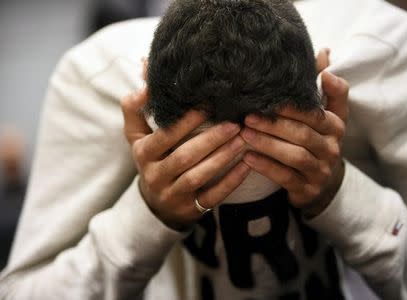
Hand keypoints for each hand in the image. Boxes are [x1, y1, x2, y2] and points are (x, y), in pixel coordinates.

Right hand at [121, 89, 249, 230]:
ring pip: (197, 176)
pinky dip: (230, 181)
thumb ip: (136, 108)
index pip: (164, 136)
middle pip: (184, 156)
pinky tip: (246, 165)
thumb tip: (147, 80)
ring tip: (242, 140)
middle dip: (211, 139)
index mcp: (143, 153)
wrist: (156, 203)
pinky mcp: (190, 209)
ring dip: (222, 157)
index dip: (185, 122)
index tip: (208, 106)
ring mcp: (172, 195)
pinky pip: (212, 197)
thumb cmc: (153, 160)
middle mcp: (154, 175)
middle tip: (234, 123)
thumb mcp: (137, 136)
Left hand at [240, 49, 348, 217]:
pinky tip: (247, 158)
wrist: (321, 182)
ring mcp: (321, 170)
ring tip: (244, 134)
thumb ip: (324, 86)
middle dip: (274, 125)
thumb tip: (324, 53)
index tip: (273, 98)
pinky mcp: (308, 189)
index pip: (317, 113)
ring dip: (268, 144)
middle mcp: (332, 148)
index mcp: (336, 126)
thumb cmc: (316, 140)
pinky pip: (286, 177)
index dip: (296, 106)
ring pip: (295, 156)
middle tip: (248, 116)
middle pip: (303, 134)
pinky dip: (266, 167)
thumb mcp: (326, 115)